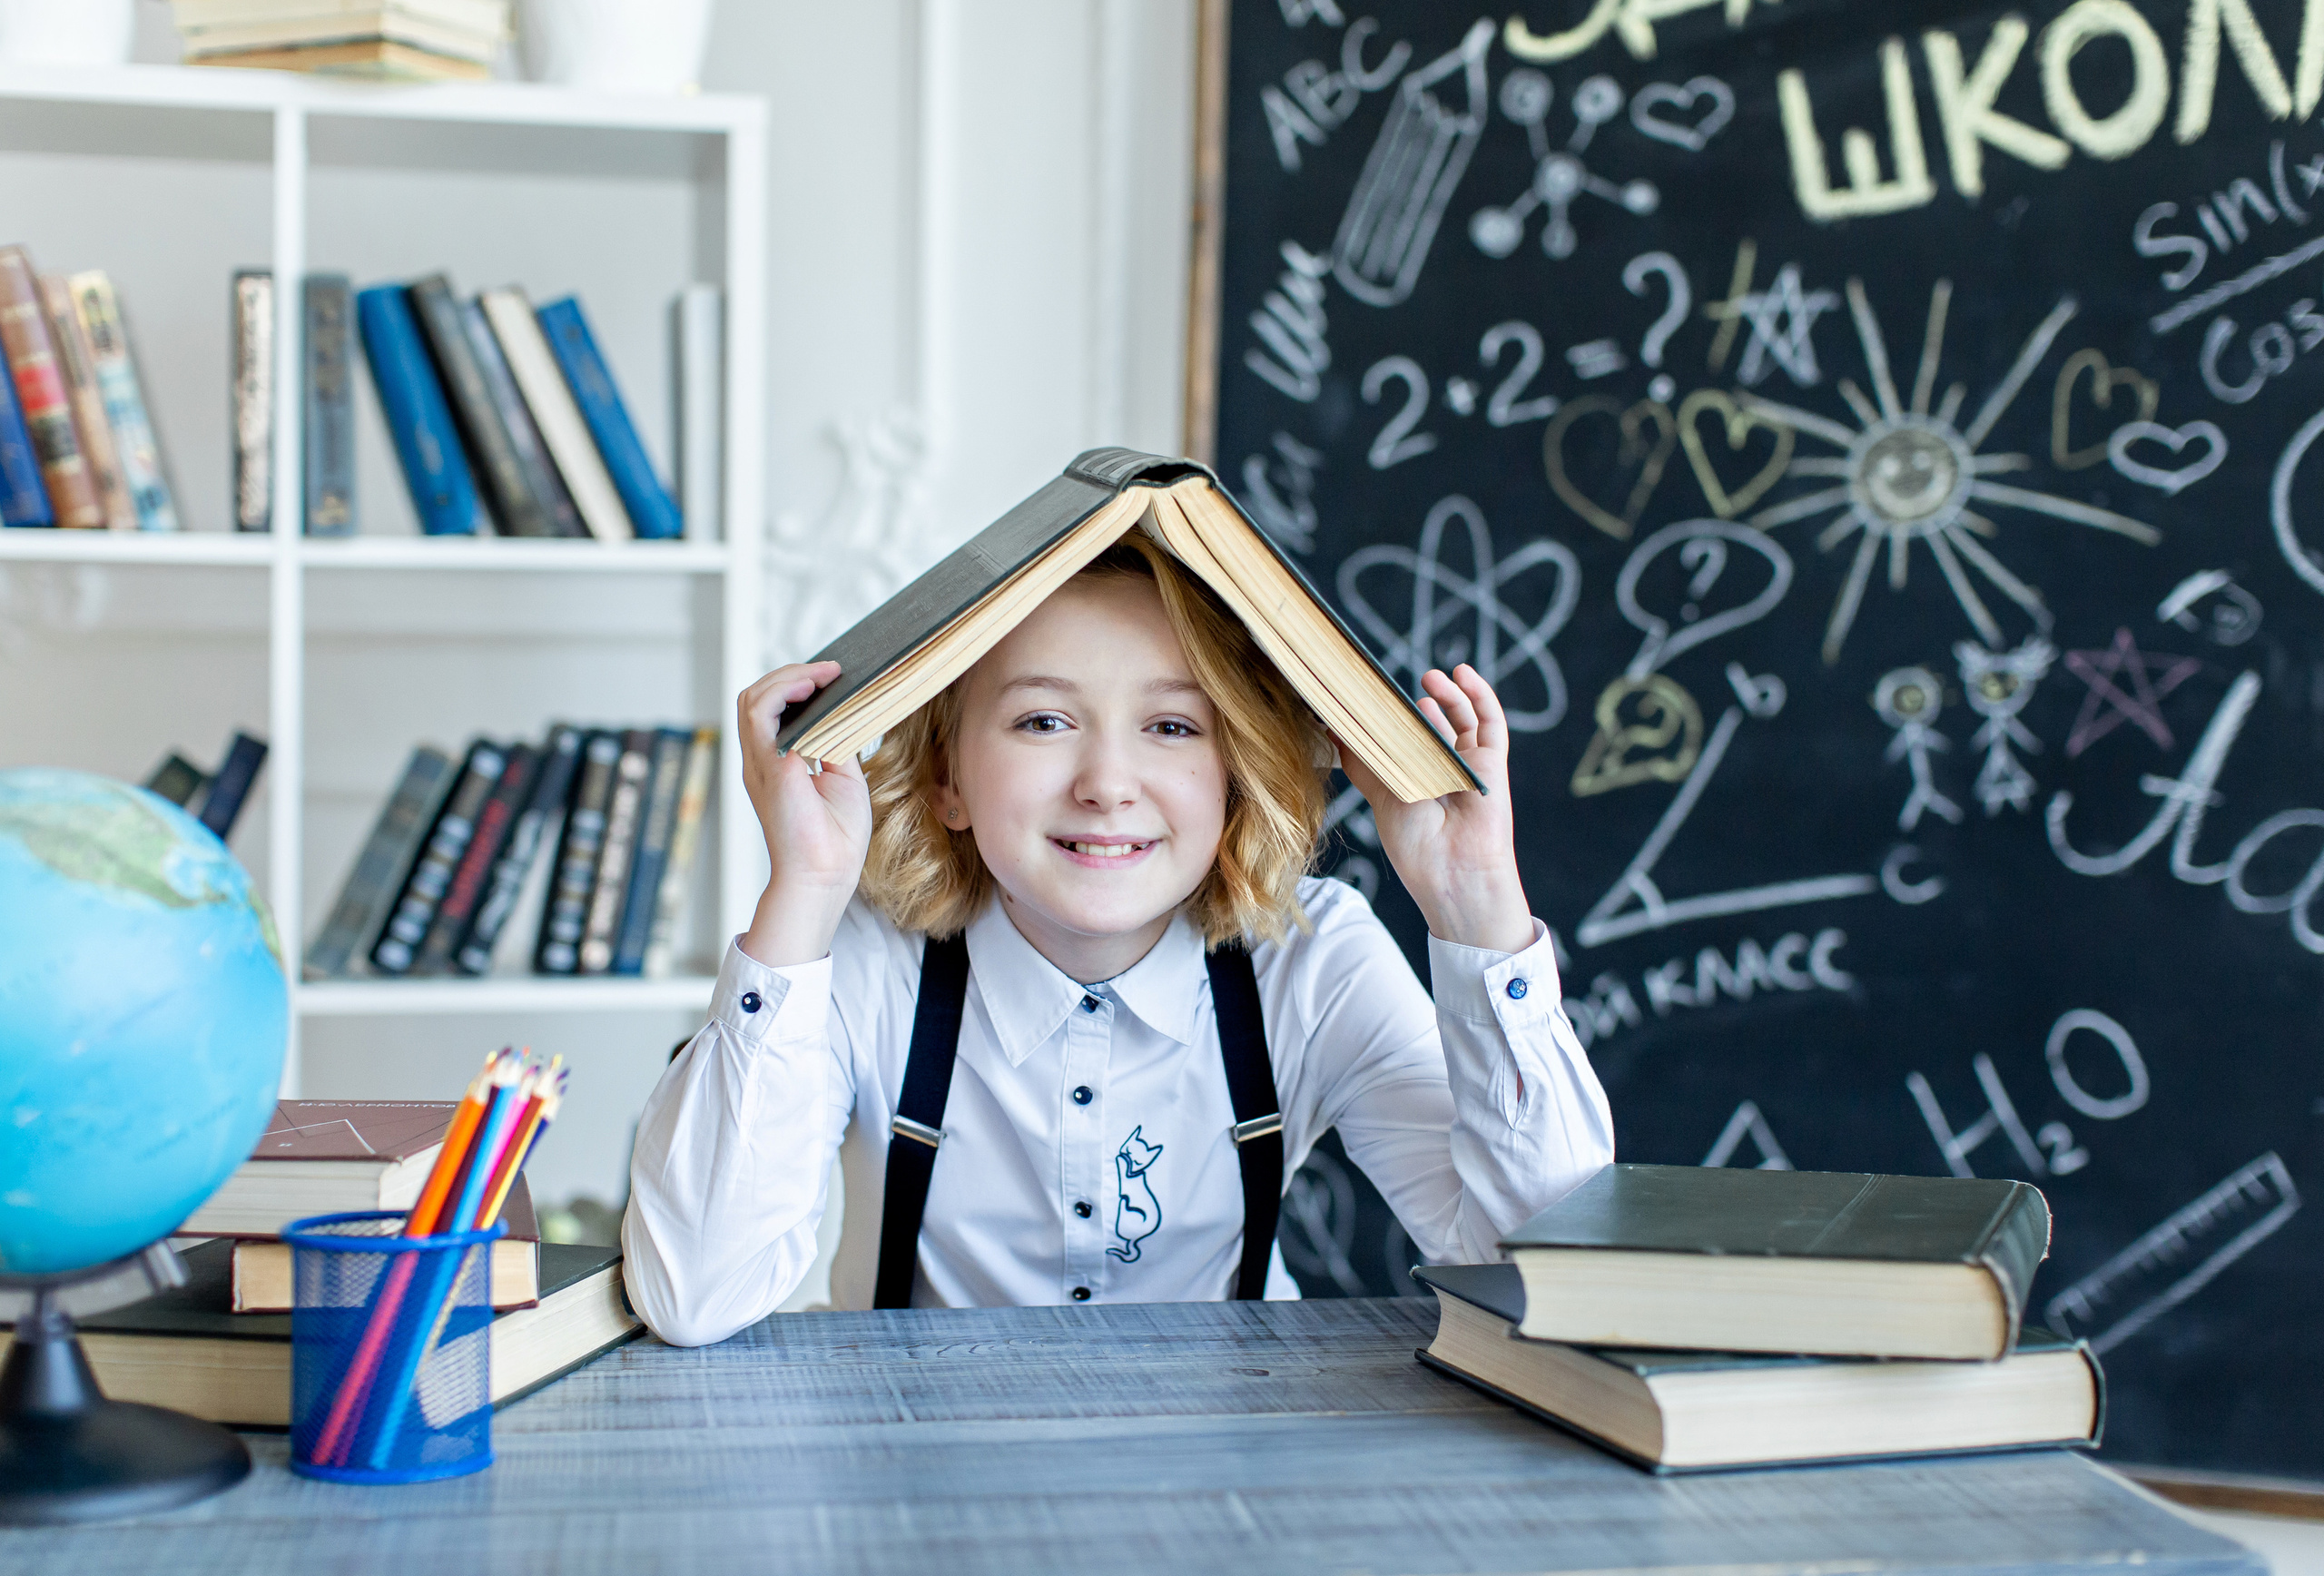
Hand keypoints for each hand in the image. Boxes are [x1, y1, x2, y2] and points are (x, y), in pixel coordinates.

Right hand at [736, 661, 871, 966]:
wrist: (826, 875)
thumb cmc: (835, 839)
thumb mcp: (843, 778)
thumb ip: (835, 744)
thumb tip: (843, 712)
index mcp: (777, 764)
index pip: (772, 711)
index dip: (796, 687)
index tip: (831, 677)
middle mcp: (762, 760)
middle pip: (757, 699)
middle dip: (790, 675)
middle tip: (829, 671)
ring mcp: (760, 763)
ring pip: (753, 699)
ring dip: (787, 677)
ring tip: (822, 674)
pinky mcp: (768, 766)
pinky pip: (760, 714)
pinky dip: (783, 692)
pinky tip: (811, 686)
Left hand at [1339, 664, 1534, 953]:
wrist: (1451, 871)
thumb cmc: (1416, 843)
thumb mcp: (1380, 795)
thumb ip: (1363, 763)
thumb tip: (1335, 731)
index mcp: (1415, 777)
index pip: (1404, 737)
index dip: (1391, 715)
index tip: (1368, 692)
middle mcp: (1443, 769)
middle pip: (1433, 724)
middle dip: (1416, 703)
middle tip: (1398, 687)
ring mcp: (1469, 764)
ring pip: (1462, 718)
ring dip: (1448, 693)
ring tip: (1429, 677)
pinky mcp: (1492, 762)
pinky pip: (1491, 723)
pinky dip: (1480, 696)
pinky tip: (1463, 675)